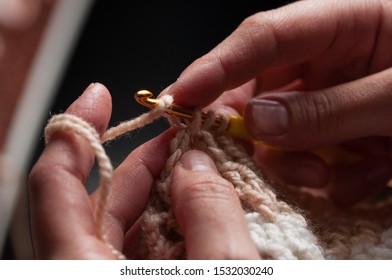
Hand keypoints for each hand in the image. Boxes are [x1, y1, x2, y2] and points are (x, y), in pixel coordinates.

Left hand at [28, 83, 258, 258]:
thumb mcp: (221, 270)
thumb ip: (210, 214)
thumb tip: (197, 164)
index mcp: (82, 268)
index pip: (55, 185)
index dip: (75, 132)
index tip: (100, 97)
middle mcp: (83, 269)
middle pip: (99, 198)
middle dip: (147, 162)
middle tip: (188, 142)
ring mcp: (105, 275)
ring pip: (124, 222)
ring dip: (165, 193)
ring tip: (204, 175)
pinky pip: (141, 246)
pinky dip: (171, 223)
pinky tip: (202, 213)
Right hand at [163, 0, 391, 205]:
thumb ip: (331, 108)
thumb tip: (257, 123)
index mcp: (343, 27)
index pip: (262, 37)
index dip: (216, 65)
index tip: (180, 96)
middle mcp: (326, 64)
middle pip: (257, 91)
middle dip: (251, 130)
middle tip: (252, 157)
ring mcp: (329, 103)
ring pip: (278, 135)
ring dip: (296, 163)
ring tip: (334, 176)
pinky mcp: (339, 136)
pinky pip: (311, 159)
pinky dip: (329, 178)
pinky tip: (362, 177)